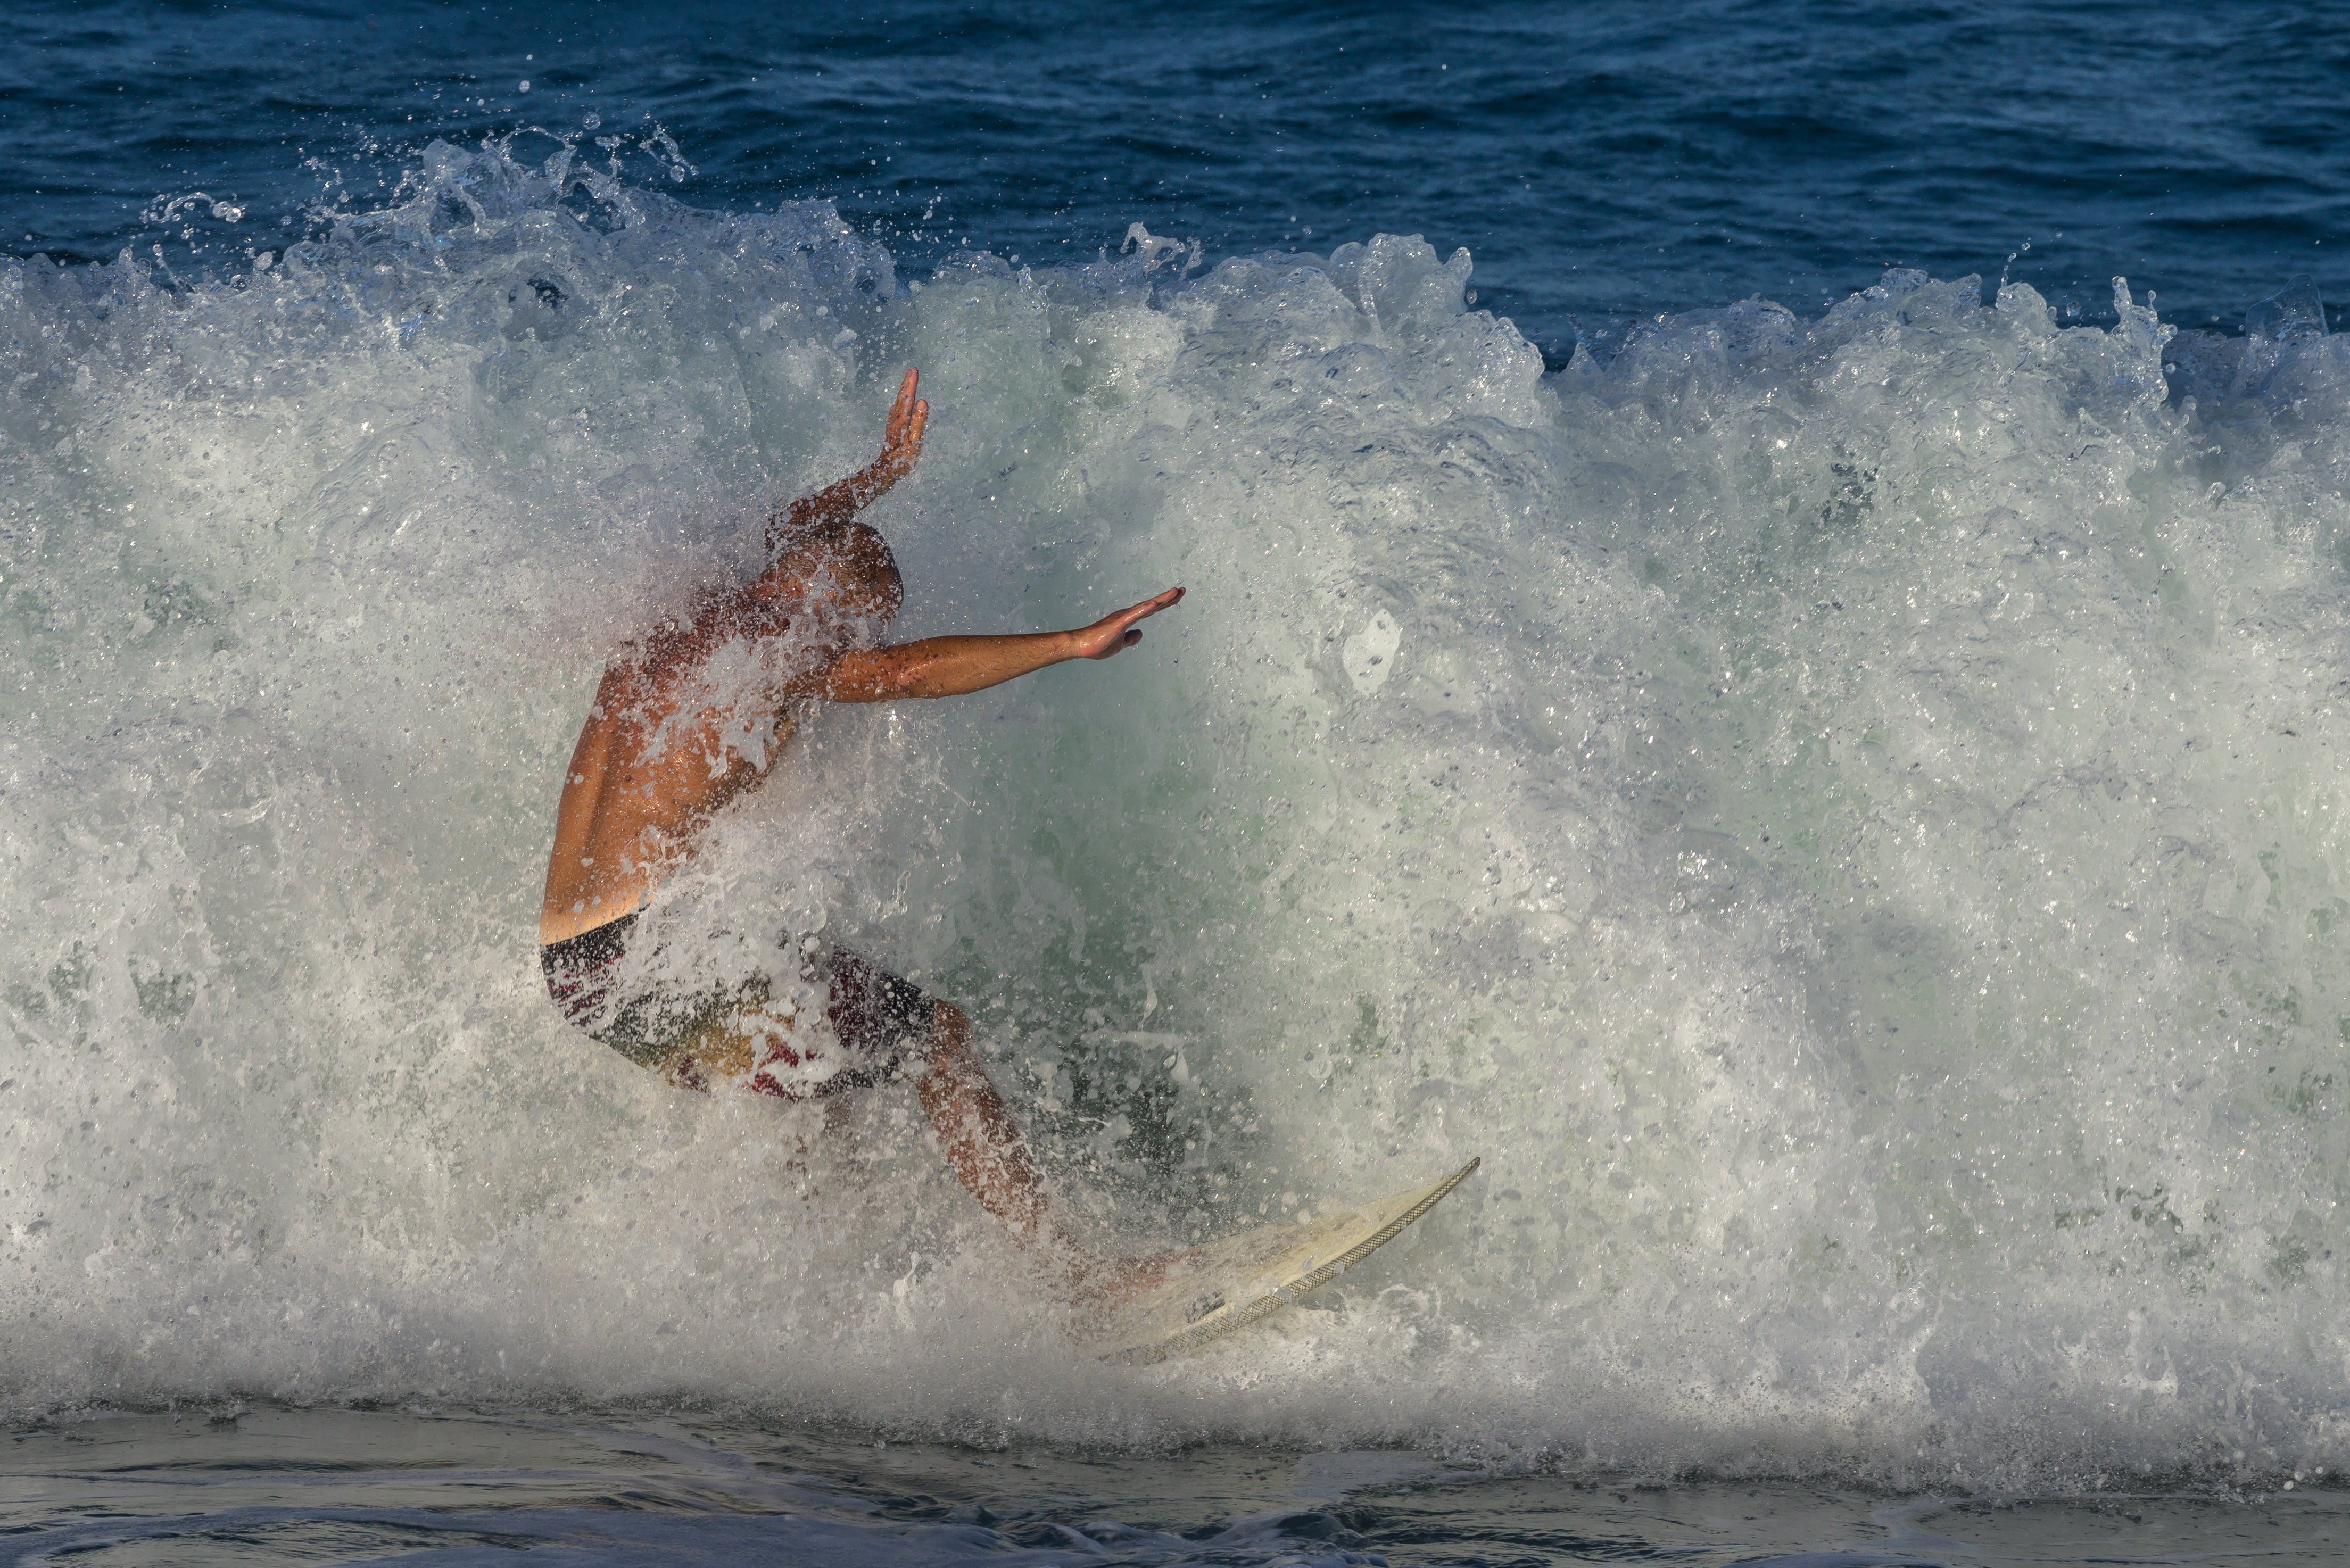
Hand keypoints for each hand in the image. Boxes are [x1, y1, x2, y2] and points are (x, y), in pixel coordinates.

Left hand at [858, 366, 927, 494]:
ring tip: (907, 382)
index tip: (914, 370)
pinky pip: (896, 411)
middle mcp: (895, 419)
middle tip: (912, 371)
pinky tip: (899, 405)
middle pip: (901, 398)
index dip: (911, 384)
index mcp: (902, 420)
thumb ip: (919, 422)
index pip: (907, 397)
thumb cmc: (902, 460)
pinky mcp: (892, 430)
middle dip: (907, 384)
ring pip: (898, 403)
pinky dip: (899, 403)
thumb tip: (922, 402)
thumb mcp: (914, 442)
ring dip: (903, 391)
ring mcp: (892, 425)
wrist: (885, 472)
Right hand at [1068, 586, 1184, 660]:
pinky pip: (1134, 615)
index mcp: (1129, 619)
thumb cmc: (1098, 644)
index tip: (1178, 596)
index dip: (1165, 603)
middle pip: (1153, 605)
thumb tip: (1141, 634)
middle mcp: (1128, 614)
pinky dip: (1145, 609)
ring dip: (1162, 599)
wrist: (1082, 646)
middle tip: (1182, 590)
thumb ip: (1131, 639)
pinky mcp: (1118, 622)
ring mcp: (1124, 617)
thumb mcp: (1120, 644)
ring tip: (1175, 592)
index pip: (1152, 609)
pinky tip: (1155, 604)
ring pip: (1146, 606)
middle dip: (1169, 598)